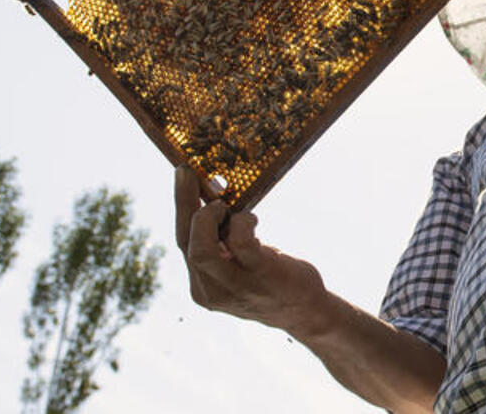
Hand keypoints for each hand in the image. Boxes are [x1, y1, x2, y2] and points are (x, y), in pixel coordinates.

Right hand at [174, 166, 328, 333]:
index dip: (180, 207)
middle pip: (185, 242)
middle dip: (184, 202)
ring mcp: (233, 288)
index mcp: (202, 286)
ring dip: (209, 218)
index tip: (182, 175)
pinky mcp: (260, 277)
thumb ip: (221, 242)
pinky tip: (251, 219)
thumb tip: (212, 194)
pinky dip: (242, 224)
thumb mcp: (237, 264)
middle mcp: (211, 291)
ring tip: (224, 206)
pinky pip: (240, 244)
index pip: (182, 242)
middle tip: (189, 172)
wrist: (305, 312)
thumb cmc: (271, 279)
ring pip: (202, 250)